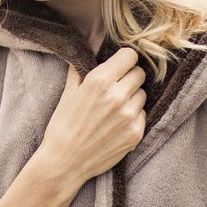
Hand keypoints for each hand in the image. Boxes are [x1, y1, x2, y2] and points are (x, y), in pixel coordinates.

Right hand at [35, 46, 147, 184]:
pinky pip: (143, 114)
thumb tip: (89, 45)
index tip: (119, 66)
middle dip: (129, 77)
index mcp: (99, 81)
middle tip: (117, 87)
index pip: (130, 56)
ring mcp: (129, 116)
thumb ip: (82, 67)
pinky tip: (117, 124)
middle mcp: (117, 96)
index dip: (124, 60)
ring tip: (114, 108)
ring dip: (132, 97)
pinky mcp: (136, 134)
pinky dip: (133, 116)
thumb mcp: (69, 92)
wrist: (64, 161)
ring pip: (143, 94)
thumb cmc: (63, 125)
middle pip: (140, 73)